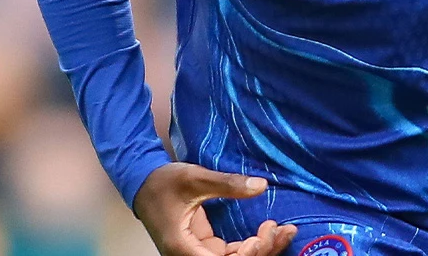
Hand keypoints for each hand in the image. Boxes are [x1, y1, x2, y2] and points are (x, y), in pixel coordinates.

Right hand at [133, 163, 296, 255]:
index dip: (247, 255)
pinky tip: (268, 231)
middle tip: (283, 229)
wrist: (143, 183)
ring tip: (284, 230)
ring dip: (261, 249)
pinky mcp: (205, 247)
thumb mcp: (195, 178)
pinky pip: (232, 253)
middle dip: (262, 251)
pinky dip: (252, 245)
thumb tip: (261, 186)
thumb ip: (227, 184)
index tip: (262, 235)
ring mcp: (198, 254)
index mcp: (183, 248)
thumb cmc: (163, 182)